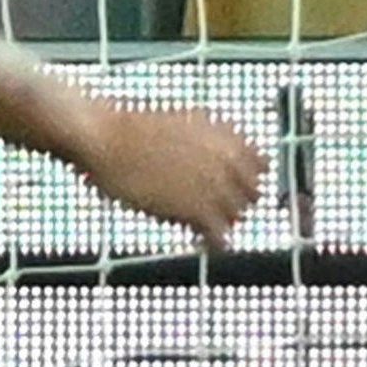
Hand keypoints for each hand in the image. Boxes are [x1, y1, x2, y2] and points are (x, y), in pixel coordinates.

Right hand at [76, 104, 266, 249]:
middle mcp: (228, 161)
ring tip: (207, 228)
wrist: (107, 140)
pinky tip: (205, 243)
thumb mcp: (185, 122)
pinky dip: (215, 243)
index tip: (233, 188)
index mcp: (228, 137)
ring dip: (223, 223)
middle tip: (217, 211)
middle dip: (236, 202)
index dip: (245, 178)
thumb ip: (211, 138)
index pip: (260, 166)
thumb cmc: (134, 130)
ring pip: (236, 216)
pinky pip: (220, 236)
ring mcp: (214, 186)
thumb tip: (224, 149)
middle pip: (252, 194)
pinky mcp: (196, 211)